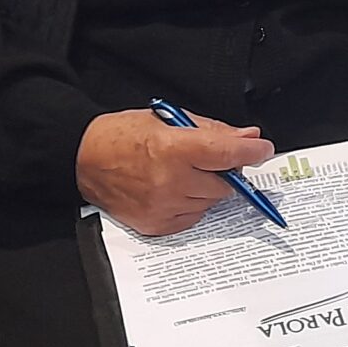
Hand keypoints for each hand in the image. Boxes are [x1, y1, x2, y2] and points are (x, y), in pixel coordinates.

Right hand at [77, 109, 274, 235]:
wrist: (84, 159)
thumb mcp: (168, 120)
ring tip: (184, 172)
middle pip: (224, 184)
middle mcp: (171, 182)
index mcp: (174, 149)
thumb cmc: (123, 135)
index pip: (227, 153)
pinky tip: (174, 189)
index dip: (251, 152)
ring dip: (207, 188)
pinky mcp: (156, 226)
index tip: (263, 150)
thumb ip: (213, 130)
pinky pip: (193, 218)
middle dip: (225, 171)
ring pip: (210, 203)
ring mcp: (163, 207)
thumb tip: (248, 137)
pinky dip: (192, 205)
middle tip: (210, 159)